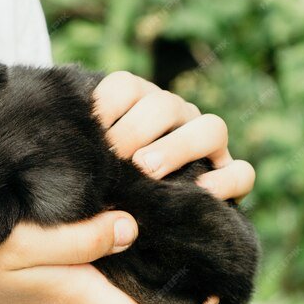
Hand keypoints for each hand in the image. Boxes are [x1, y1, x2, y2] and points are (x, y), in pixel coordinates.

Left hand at [94, 71, 255, 202]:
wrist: (131, 217)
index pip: (125, 86)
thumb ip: (81, 149)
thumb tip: (62, 149)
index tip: (86, 135)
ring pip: (211, 128)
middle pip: (164, 105)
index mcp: (138, 102)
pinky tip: (199, 193)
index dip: (105, 106)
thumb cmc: (100, 183)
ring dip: (177, 146)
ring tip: (147, 170)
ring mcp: (206, 144)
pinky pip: (241, 171)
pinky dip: (225, 180)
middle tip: (114, 157)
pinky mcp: (228, 175)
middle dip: (135, 129)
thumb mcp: (87, 161)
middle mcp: (175, 116)